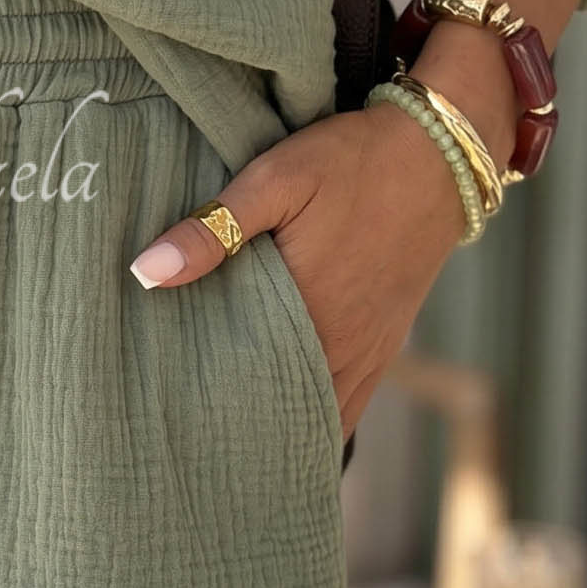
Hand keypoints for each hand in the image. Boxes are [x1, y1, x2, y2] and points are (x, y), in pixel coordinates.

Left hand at [129, 99, 470, 437]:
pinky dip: (318, 415)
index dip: (208, 405)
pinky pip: (351, 402)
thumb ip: (212, 230)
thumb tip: (146, 273)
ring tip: (228, 432)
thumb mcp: (275, 179)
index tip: (170, 414)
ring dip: (279, 423)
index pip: (245, 386)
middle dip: (237, 423)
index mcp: (309, 314)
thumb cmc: (352, 162)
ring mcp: (370, 351)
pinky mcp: (386, 342)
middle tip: (188, 431)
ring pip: (318, 414)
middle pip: (281, 410)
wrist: (440, 155)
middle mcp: (343, 347)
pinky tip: (288, 419)